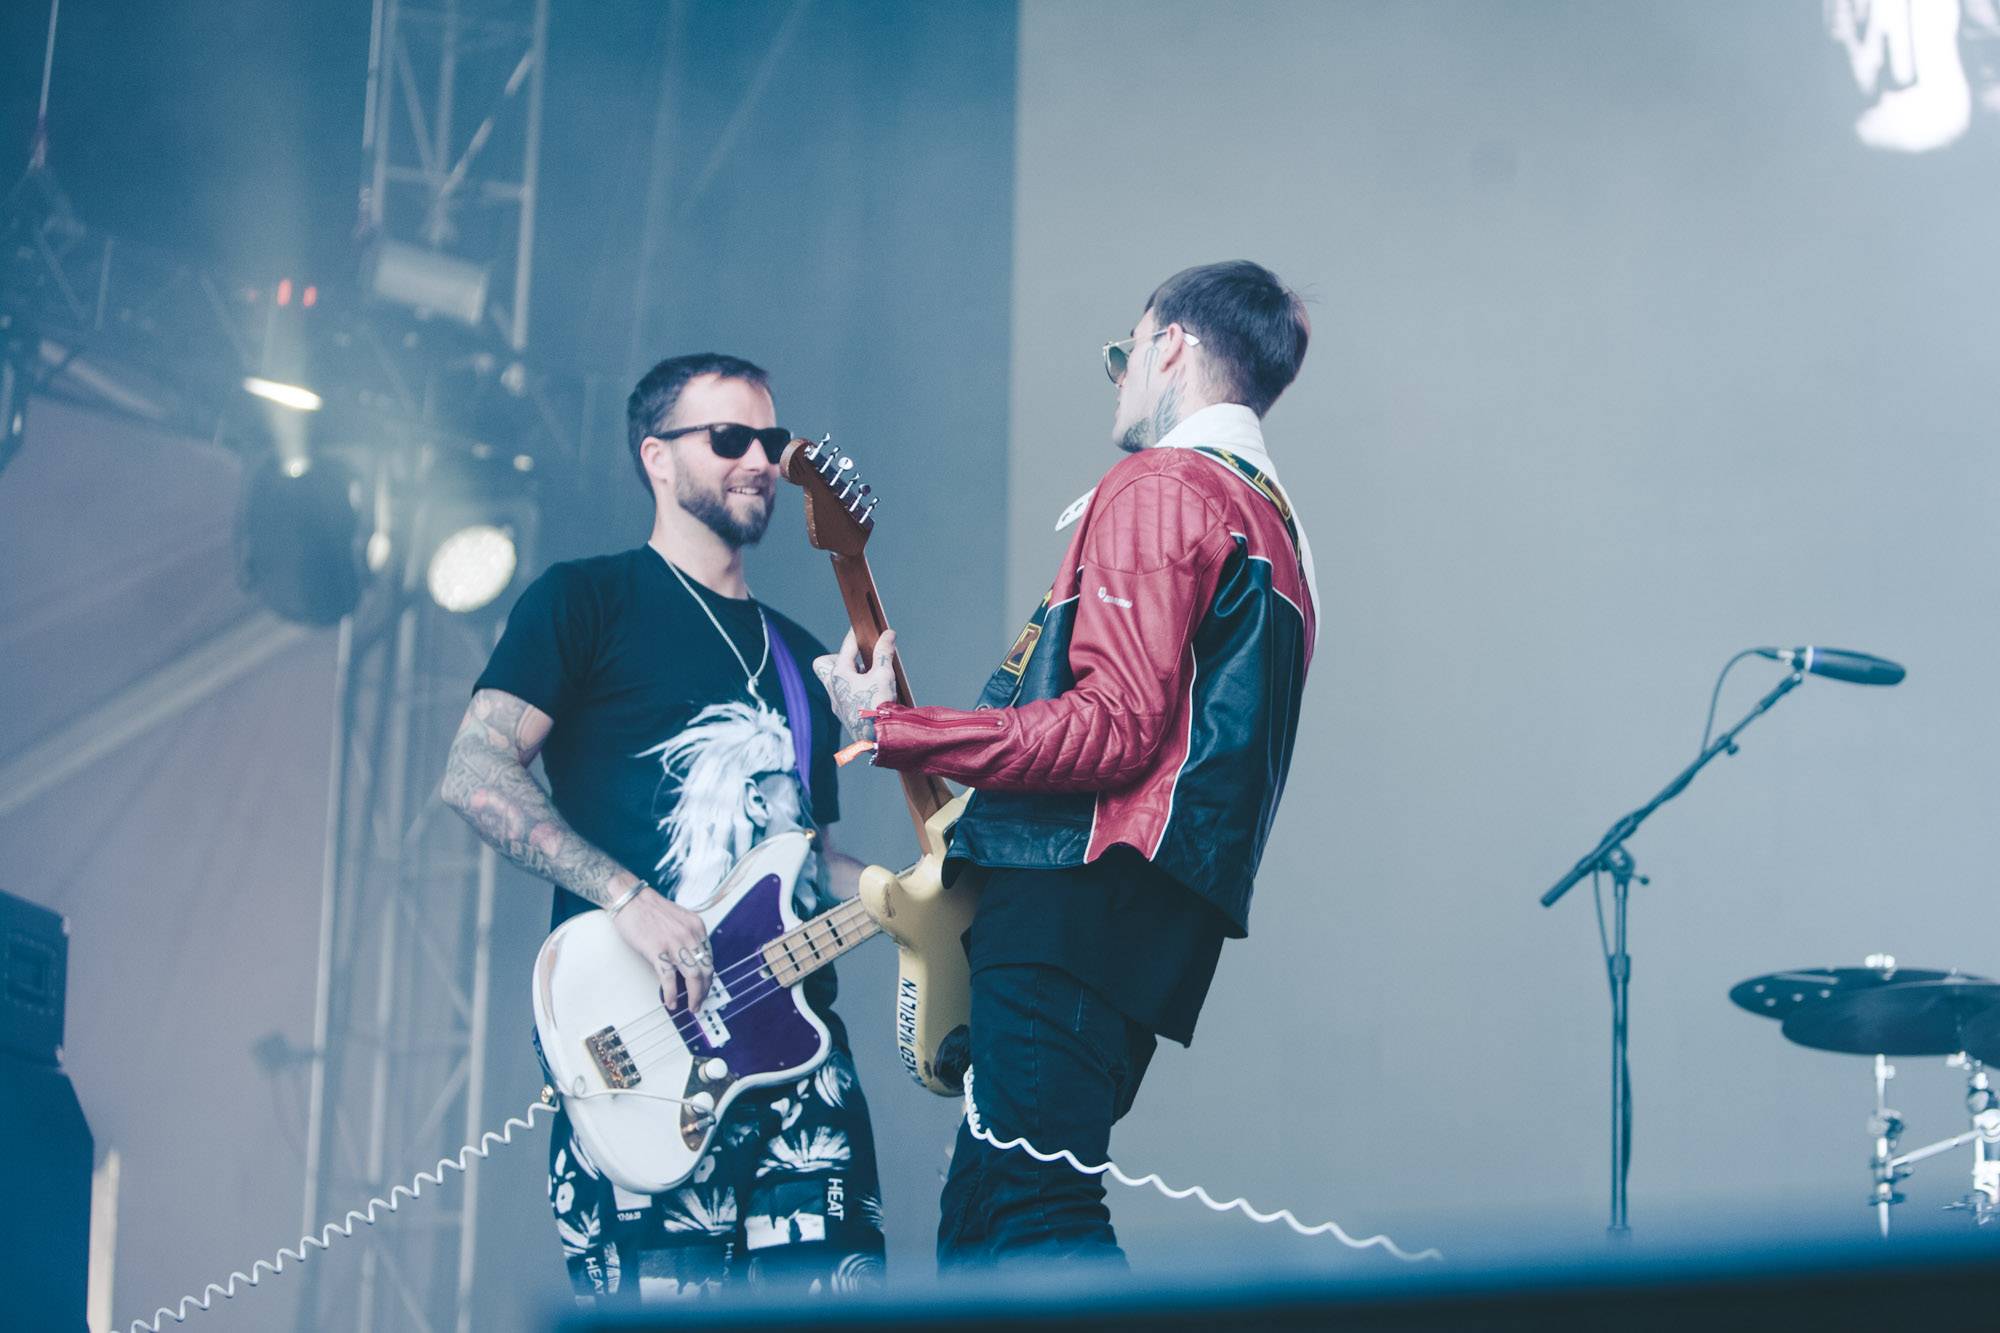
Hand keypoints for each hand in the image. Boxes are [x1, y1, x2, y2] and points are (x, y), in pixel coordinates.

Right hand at [610, 887, 710, 1011]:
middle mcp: (690, 935)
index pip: (710, 958)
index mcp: (697, 927)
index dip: (708, 977)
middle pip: (706, 970)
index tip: (705, 988)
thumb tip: (692, 962)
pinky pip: (669, 978)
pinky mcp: (657, 950)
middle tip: (700, 1002)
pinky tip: (671, 1003)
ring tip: (692, 1007)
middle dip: (705, 991)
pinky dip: (672, 994)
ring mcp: (674, 943)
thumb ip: (689, 938)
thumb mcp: (680, 920)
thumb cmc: (650, 909)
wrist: (629, 899)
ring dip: (695, 996)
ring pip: (693, 977)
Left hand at [814, 628, 898, 740]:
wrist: (877, 739)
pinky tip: (869, 693)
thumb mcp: (884, 674)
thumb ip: (884, 652)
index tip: (861, 628)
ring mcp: (836, 703)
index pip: (846, 647)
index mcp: (839, 675)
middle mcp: (833, 688)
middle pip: (824, 665)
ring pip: (833, 682)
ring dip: (848, 675)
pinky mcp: (843, 715)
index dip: (855, 635)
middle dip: (837, 658)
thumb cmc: (878, 705)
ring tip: (869, 676)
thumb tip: (888, 634)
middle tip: (858, 660)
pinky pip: (842, 696)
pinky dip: (853, 689)